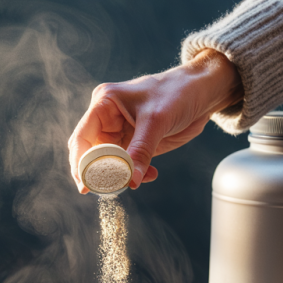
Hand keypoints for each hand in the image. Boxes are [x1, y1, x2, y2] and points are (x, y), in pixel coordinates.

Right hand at [68, 49, 242, 193]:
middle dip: (100, 172)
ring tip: (137, 180)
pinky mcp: (134, 142)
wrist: (201, 92)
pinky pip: (126, 165)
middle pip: (91, 153)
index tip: (85, 184)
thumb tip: (129, 180)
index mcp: (104, 104)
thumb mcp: (157, 121)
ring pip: (108, 162)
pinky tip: (150, 174)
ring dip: (120, 175)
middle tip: (109, 189)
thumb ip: (141, 151)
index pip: (82, 137)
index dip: (80, 162)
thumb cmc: (177, 92)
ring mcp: (121, 132)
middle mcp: (107, 118)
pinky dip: (135, 174)